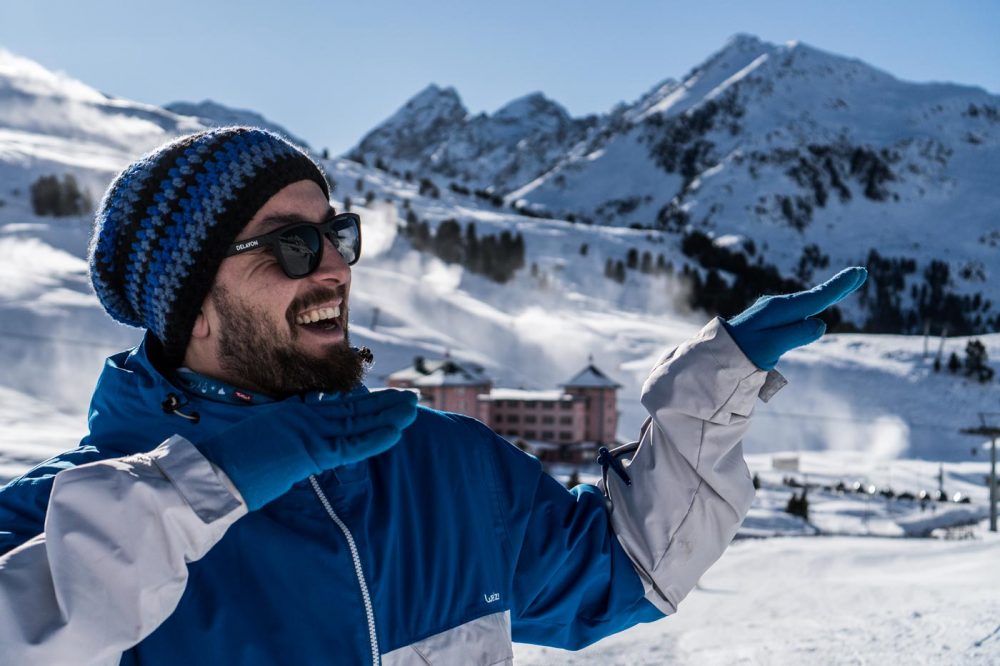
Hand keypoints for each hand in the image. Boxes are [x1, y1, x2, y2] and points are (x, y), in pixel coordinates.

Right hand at [195, 389, 417, 509]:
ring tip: (413, 406)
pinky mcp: (309, 450)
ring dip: (388, 415)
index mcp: (291, 417)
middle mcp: (302, 418)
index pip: (336, 408)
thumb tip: (293, 451)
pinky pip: (350, 445)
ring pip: (357, 422)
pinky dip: (374, 438)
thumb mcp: (259, 447)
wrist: (209, 474)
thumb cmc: (225, 466)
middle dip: (383, 404)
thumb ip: (281, 443)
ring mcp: (307, 431)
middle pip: (352, 409)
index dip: (364, 403)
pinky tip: (396, 432)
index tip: (385, 398)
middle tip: (410, 396)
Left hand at [723, 267, 866, 369]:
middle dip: (838, 286)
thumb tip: (821, 324)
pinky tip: (818, 303)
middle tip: (861, 273)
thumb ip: (795, 334)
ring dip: (827, 292)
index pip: (817, 297)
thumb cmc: (742, 352)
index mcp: (780, 310)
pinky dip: (813, 303)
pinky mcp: (769, 321)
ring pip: (807, 302)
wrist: (715, 355)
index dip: (839, 286)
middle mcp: (777, 307)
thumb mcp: (770, 346)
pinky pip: (798, 310)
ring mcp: (773, 313)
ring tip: (847, 284)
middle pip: (815, 296)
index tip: (859, 272)